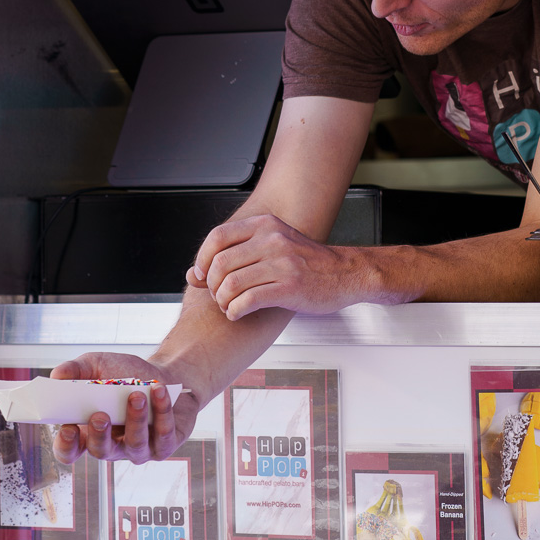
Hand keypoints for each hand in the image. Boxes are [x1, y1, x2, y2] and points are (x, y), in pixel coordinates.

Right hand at [50, 351, 197, 464]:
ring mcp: (139, 449)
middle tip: (99, 415)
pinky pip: (162, 434)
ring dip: (134, 419)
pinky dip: (161, 410)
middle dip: (99, 435)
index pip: (70, 451)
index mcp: (90, 432)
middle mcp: (113, 446)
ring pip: (134, 444)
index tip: (67, 428)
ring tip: (136, 395)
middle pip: (100, 452)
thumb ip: (76, 369)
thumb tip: (56, 374)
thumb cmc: (128, 375)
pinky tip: (158, 390)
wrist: (166, 375)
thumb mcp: (99, 366)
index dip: (66, 446)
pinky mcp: (164, 445)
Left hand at [190, 213, 363, 318]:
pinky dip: (235, 311)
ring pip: (231, 283)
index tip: (200, 276)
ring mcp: (282, 263)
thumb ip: (237, 254)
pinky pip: (248, 300)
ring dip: (223, 301)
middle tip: (218, 296)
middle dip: (212, 285)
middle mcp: (272, 240)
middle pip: (221, 263)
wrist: (346, 273)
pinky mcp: (289, 287)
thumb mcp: (274, 245)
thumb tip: (192, 273)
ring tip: (228, 306)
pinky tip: (238, 314)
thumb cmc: (308, 263)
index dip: (202, 259)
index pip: (217, 237)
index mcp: (265, 226)